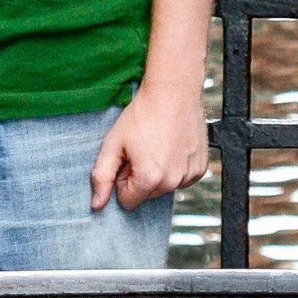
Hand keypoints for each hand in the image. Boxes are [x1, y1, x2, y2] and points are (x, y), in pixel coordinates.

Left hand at [90, 78, 209, 209]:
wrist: (174, 92)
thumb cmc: (142, 115)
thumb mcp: (113, 143)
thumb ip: (101, 176)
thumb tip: (96, 205)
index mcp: (149, 179)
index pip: (127, 200)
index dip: (123, 178)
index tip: (128, 157)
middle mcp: (173, 182)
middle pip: (147, 194)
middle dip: (140, 176)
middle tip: (142, 148)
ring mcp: (190, 175)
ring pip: (165, 186)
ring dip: (158, 171)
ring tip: (157, 144)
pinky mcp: (201, 167)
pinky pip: (181, 178)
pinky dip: (174, 166)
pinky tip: (172, 145)